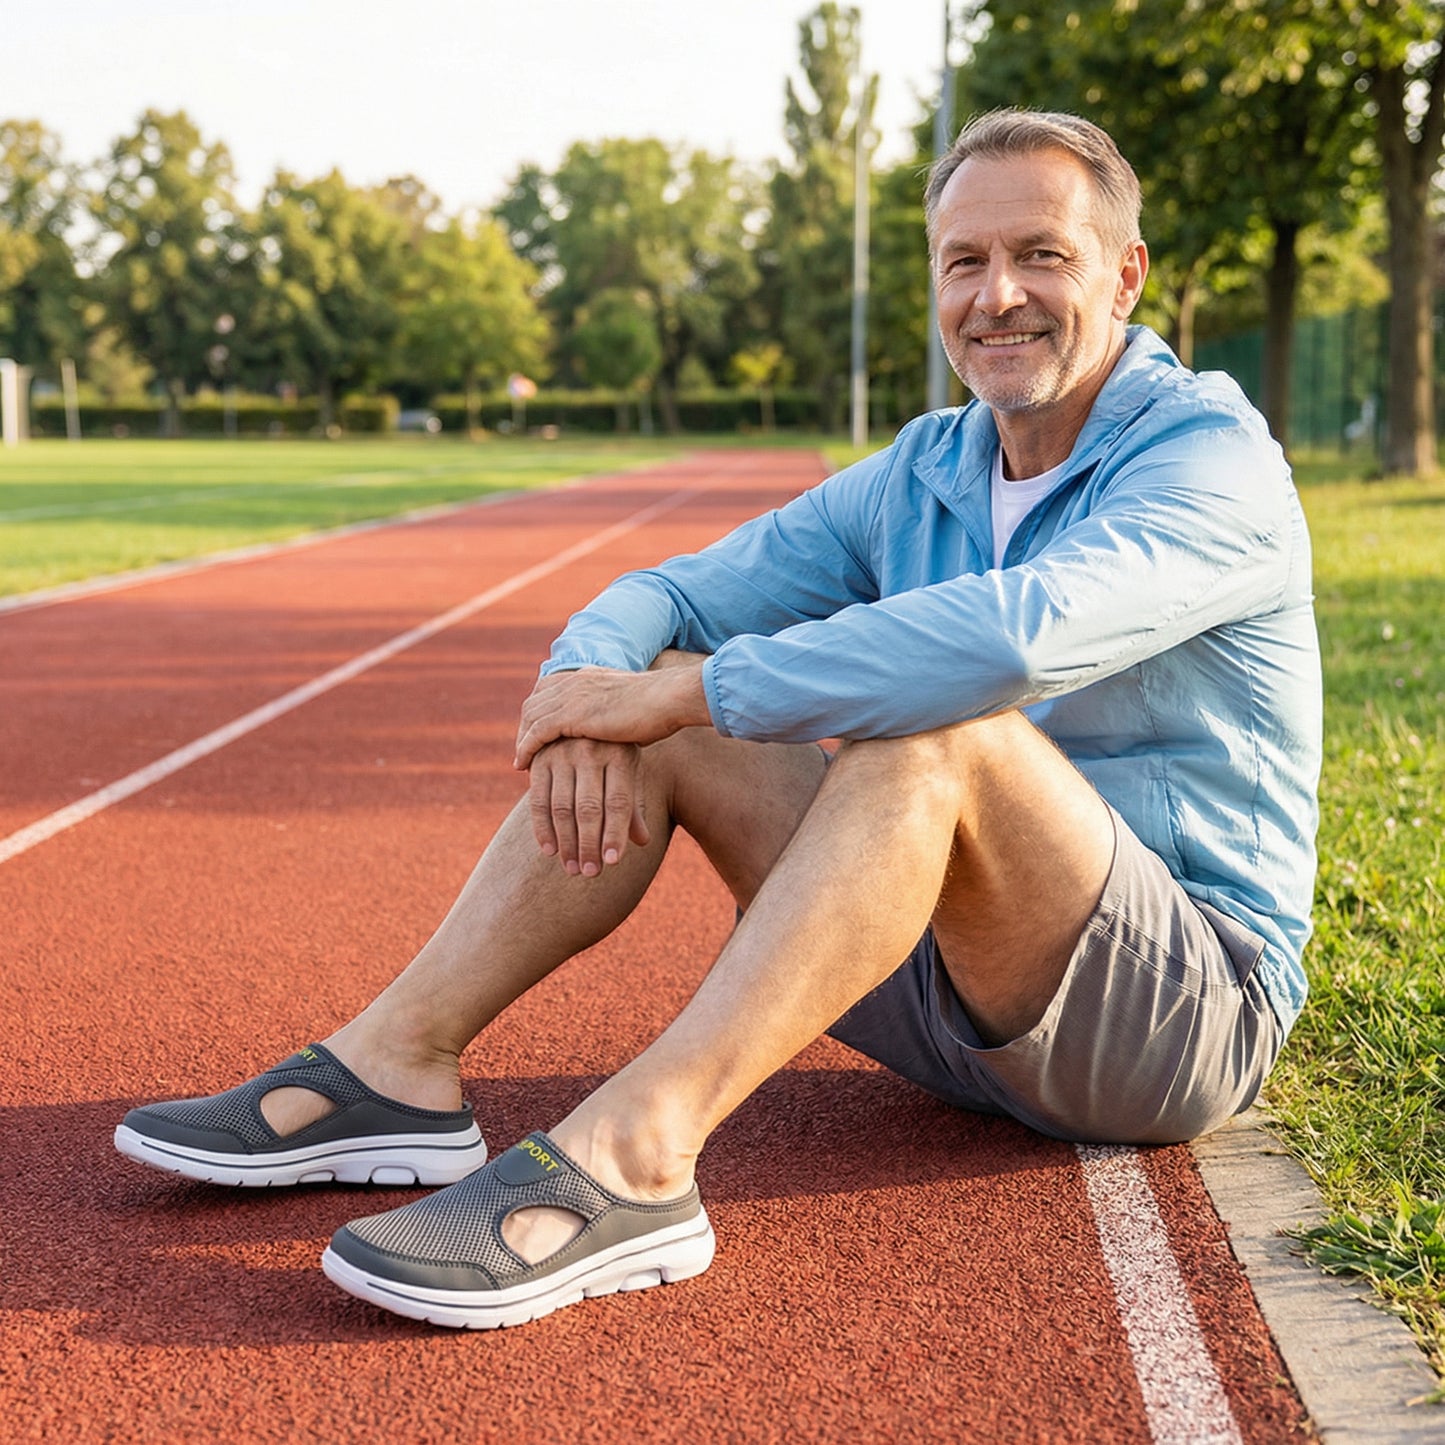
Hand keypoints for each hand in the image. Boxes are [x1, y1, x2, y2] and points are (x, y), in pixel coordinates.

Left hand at [513, 662, 709, 771]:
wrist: (669, 699)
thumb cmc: (661, 708)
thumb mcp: (632, 705)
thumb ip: (617, 713)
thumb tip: (621, 730)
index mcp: (589, 675)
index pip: (549, 688)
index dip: (539, 711)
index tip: (535, 732)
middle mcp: (575, 681)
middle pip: (535, 702)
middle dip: (524, 726)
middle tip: (523, 750)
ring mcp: (572, 696)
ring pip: (531, 717)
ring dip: (521, 740)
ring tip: (520, 762)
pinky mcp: (572, 715)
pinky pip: (537, 732)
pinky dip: (526, 748)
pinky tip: (523, 765)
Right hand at [527, 737, 650, 875]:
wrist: (585, 710)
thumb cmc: (615, 750)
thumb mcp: (628, 770)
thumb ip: (632, 805)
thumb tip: (643, 841)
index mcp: (620, 755)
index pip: (619, 803)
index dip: (615, 834)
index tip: (613, 863)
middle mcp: (591, 752)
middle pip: (590, 809)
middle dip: (589, 845)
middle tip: (591, 873)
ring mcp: (562, 754)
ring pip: (563, 808)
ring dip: (567, 843)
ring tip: (573, 870)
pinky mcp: (540, 759)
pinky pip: (539, 800)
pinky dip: (543, 828)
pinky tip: (550, 851)